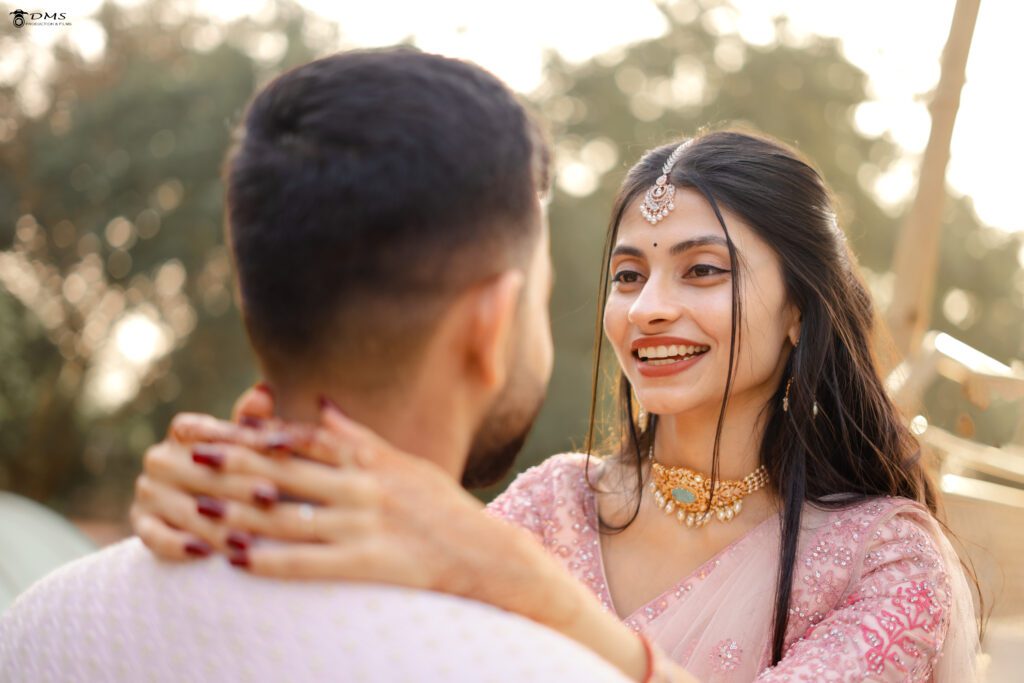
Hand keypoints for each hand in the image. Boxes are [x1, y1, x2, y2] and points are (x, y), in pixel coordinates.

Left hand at [130, 391, 691, 681]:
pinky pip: (312, 562)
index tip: (205, 429)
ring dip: (235, 511)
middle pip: (282, 472)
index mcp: (368, 459)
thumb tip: (323, 406)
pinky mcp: (371, 564)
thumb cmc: (444, 508)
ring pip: (290, 515)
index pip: (298, 439)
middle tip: (178, 459)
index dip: (247, 434)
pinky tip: (236, 560)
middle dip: (227, 466)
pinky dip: (272, 561)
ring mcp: (366, 526)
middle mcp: (363, 487)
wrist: (488, 556)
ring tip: (190, 507)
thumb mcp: (407, 463)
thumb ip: (360, 436)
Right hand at [131, 383, 328, 558]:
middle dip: (240, 485)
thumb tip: (263, 392)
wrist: (213, 510)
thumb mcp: (253, 447)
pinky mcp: (141, 524)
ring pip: (184, 508)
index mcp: (185, 430)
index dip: (249, 440)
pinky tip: (203, 553)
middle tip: (272, 497)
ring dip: (216, 524)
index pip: (214, 432)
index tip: (284, 448)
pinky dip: (177, 545)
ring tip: (248, 537)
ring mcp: (148, 491)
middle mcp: (161, 457)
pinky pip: (155, 537)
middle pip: (201, 473)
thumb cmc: (245, 470)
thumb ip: (255, 424)